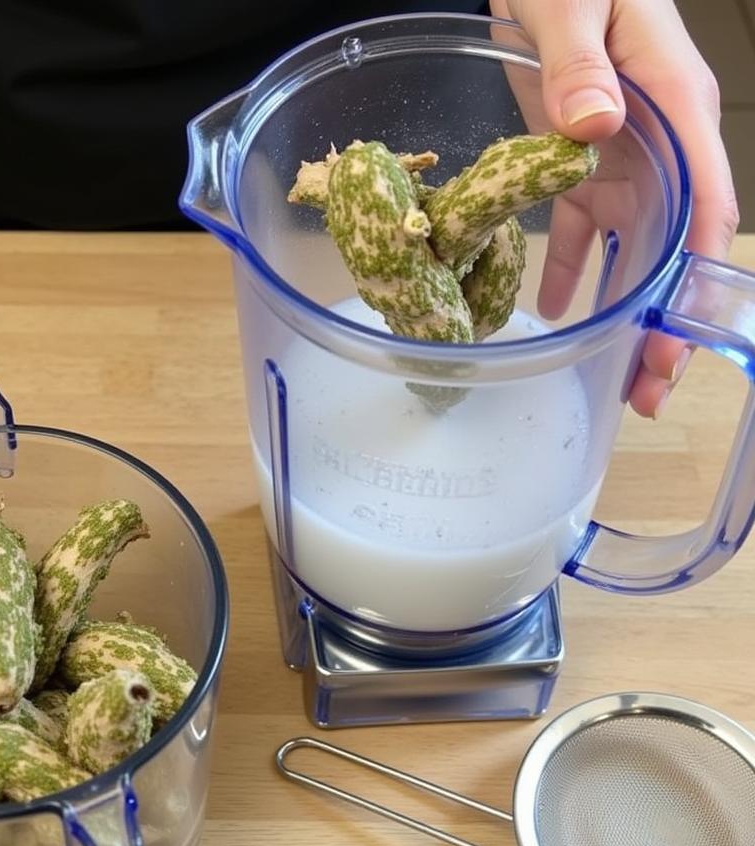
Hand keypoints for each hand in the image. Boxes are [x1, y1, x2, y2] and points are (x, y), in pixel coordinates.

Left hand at [491, 0, 739, 417]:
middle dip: (664, 324)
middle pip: (674, 250)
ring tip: (611, 378)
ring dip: (623, 314)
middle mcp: (660, 146)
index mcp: (675, 109)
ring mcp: (622, 159)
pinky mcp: (577, 165)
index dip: (693, 283)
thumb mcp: (576, 4)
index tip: (675, 342)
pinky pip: (578, 230)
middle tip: (646, 392)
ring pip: (631, 251)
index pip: (705, 210)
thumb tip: (597, 128)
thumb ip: (583, 66)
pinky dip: (569, 272)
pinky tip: (554, 311)